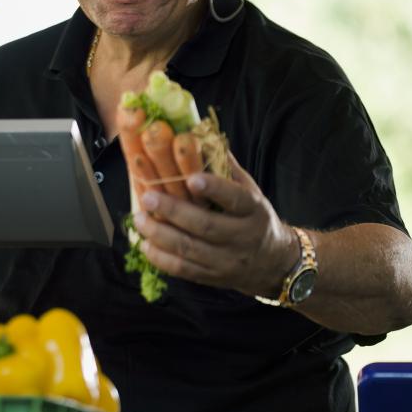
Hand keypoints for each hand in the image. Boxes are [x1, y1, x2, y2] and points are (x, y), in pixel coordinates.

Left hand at [132, 152, 296, 296]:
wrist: (272, 262)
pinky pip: (183, 270)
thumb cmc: (253, 217)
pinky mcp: (212, 277)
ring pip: (190, 250)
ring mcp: (227, 261)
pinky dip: (161, 258)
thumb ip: (225, 167)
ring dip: (160, 235)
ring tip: (139, 219)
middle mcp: (242, 237)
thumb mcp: (250, 190)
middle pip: (206, 226)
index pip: (236, 199)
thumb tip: (199, 134)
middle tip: (148, 197)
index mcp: (253, 210)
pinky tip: (145, 244)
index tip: (191, 178)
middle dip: (174, 212)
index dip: (214, 189)